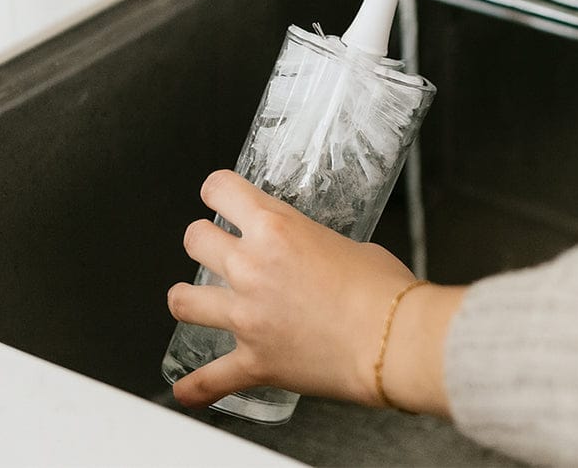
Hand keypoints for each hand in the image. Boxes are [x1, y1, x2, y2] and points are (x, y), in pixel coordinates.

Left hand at [167, 170, 464, 413]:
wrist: (394, 340)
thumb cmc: (384, 290)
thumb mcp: (349, 245)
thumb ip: (317, 245)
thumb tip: (317, 257)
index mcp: (276, 228)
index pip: (221, 190)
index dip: (216, 190)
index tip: (217, 195)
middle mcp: (251, 266)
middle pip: (195, 239)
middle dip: (203, 240)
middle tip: (214, 246)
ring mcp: (247, 315)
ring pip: (183, 300)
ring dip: (187, 297)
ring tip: (193, 299)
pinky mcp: (254, 361)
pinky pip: (208, 379)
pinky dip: (197, 387)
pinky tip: (187, 388)